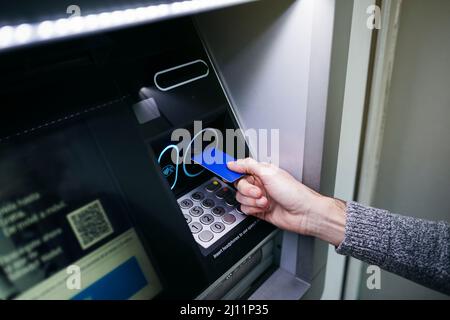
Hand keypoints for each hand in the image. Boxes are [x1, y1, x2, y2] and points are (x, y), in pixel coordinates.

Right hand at [227, 158, 345, 245]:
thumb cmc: (294, 193)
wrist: (304, 213)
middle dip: (247, 190)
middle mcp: (260, 184)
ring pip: (241, 198)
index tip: (222, 169)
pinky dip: (253, 209)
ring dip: (252, 201)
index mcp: (262, 172)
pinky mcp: (259, 210)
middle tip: (258, 192)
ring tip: (265, 201)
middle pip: (239, 185)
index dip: (232, 169)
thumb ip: (248, 166)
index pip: (241, 168)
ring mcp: (260, 198)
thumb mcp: (269, 173)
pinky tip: (264, 208)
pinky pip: (245, 209)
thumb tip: (233, 163)